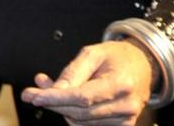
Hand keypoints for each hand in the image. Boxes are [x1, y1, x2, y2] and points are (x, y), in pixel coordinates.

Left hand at [21, 40, 153, 124]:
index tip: (34, 96)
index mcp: (121, 83)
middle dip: (53, 104)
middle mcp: (127, 105)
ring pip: (82, 122)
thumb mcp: (93, 53)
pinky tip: (65, 101)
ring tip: (51, 90)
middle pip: (80, 113)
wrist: (142, 65)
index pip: (82, 97)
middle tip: (32, 94)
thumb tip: (53, 90)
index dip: (56, 98)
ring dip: (61, 109)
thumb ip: (72, 72)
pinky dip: (73, 115)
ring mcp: (126, 119)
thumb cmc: (116, 57)